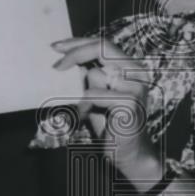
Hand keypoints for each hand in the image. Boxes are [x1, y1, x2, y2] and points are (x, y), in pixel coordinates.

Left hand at [51, 37, 154, 173]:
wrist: (127, 153)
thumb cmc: (109, 123)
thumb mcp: (95, 93)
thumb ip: (88, 73)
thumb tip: (66, 56)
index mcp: (132, 67)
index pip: (104, 44)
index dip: (79, 42)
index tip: (56, 47)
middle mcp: (138, 72)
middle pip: (102, 48)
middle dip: (74, 54)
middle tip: (56, 66)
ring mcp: (136, 86)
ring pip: (95, 73)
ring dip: (82, 93)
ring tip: (86, 109)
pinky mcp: (130, 102)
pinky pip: (93, 94)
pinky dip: (84, 106)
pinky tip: (87, 117)